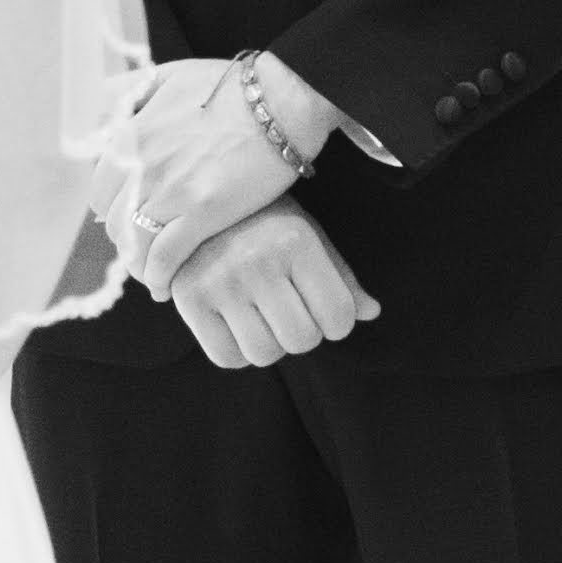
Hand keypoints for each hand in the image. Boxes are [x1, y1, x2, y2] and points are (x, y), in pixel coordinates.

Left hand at [113, 54, 349, 289]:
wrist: (281, 100)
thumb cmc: (232, 85)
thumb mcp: (169, 75)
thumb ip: (129, 91)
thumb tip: (104, 104)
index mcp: (131, 136)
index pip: (100, 190)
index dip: (115, 208)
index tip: (132, 216)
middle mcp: (141, 167)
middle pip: (113, 222)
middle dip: (128, 237)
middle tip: (148, 244)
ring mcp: (170, 192)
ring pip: (134, 245)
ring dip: (140, 264)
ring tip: (154, 272)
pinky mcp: (202, 214)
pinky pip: (164, 259)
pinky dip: (159, 278)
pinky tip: (165, 287)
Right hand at [165, 205, 379, 367]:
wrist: (199, 204)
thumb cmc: (265, 222)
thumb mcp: (308, 236)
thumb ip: (340, 277)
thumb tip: (372, 312)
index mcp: (296, 242)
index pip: (338, 317)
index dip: (336, 322)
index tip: (323, 309)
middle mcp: (258, 261)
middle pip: (301, 340)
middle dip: (302, 333)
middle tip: (290, 311)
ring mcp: (220, 281)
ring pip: (264, 354)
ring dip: (270, 345)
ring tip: (262, 316)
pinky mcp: (189, 299)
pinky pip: (227, 358)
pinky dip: (238, 352)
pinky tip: (237, 325)